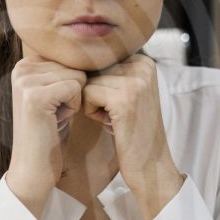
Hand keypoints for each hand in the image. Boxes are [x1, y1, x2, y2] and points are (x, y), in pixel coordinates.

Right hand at [6, 56, 86, 215]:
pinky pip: (76, 88)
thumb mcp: (57, 95)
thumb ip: (65, 71)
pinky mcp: (34, 95)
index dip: (74, 86)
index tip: (57, 106)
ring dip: (74, 101)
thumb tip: (99, 50)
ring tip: (55, 117)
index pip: (72, 60)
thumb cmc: (51, 133)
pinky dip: (74, 108)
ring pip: (78, 77)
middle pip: (75, 67)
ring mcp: (25, 81)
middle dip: (75, 93)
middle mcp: (21, 68)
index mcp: (25, 64)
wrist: (34, 168)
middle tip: (56, 115)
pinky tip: (57, 121)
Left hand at [82, 53, 182, 208]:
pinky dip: (92, 113)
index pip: (97, 61)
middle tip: (118, 115)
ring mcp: (136, 80)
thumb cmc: (130, 131)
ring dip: (93, 104)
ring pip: (87, 83)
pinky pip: (86, 95)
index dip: (99, 87)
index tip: (120, 106)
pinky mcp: (125, 98)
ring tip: (116, 119)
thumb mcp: (123, 92)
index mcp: (143, 60)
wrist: (150, 165)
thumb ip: (106, 71)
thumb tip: (69, 54)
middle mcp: (143, 64)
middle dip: (95, 95)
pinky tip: (113, 124)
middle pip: (91, 71)